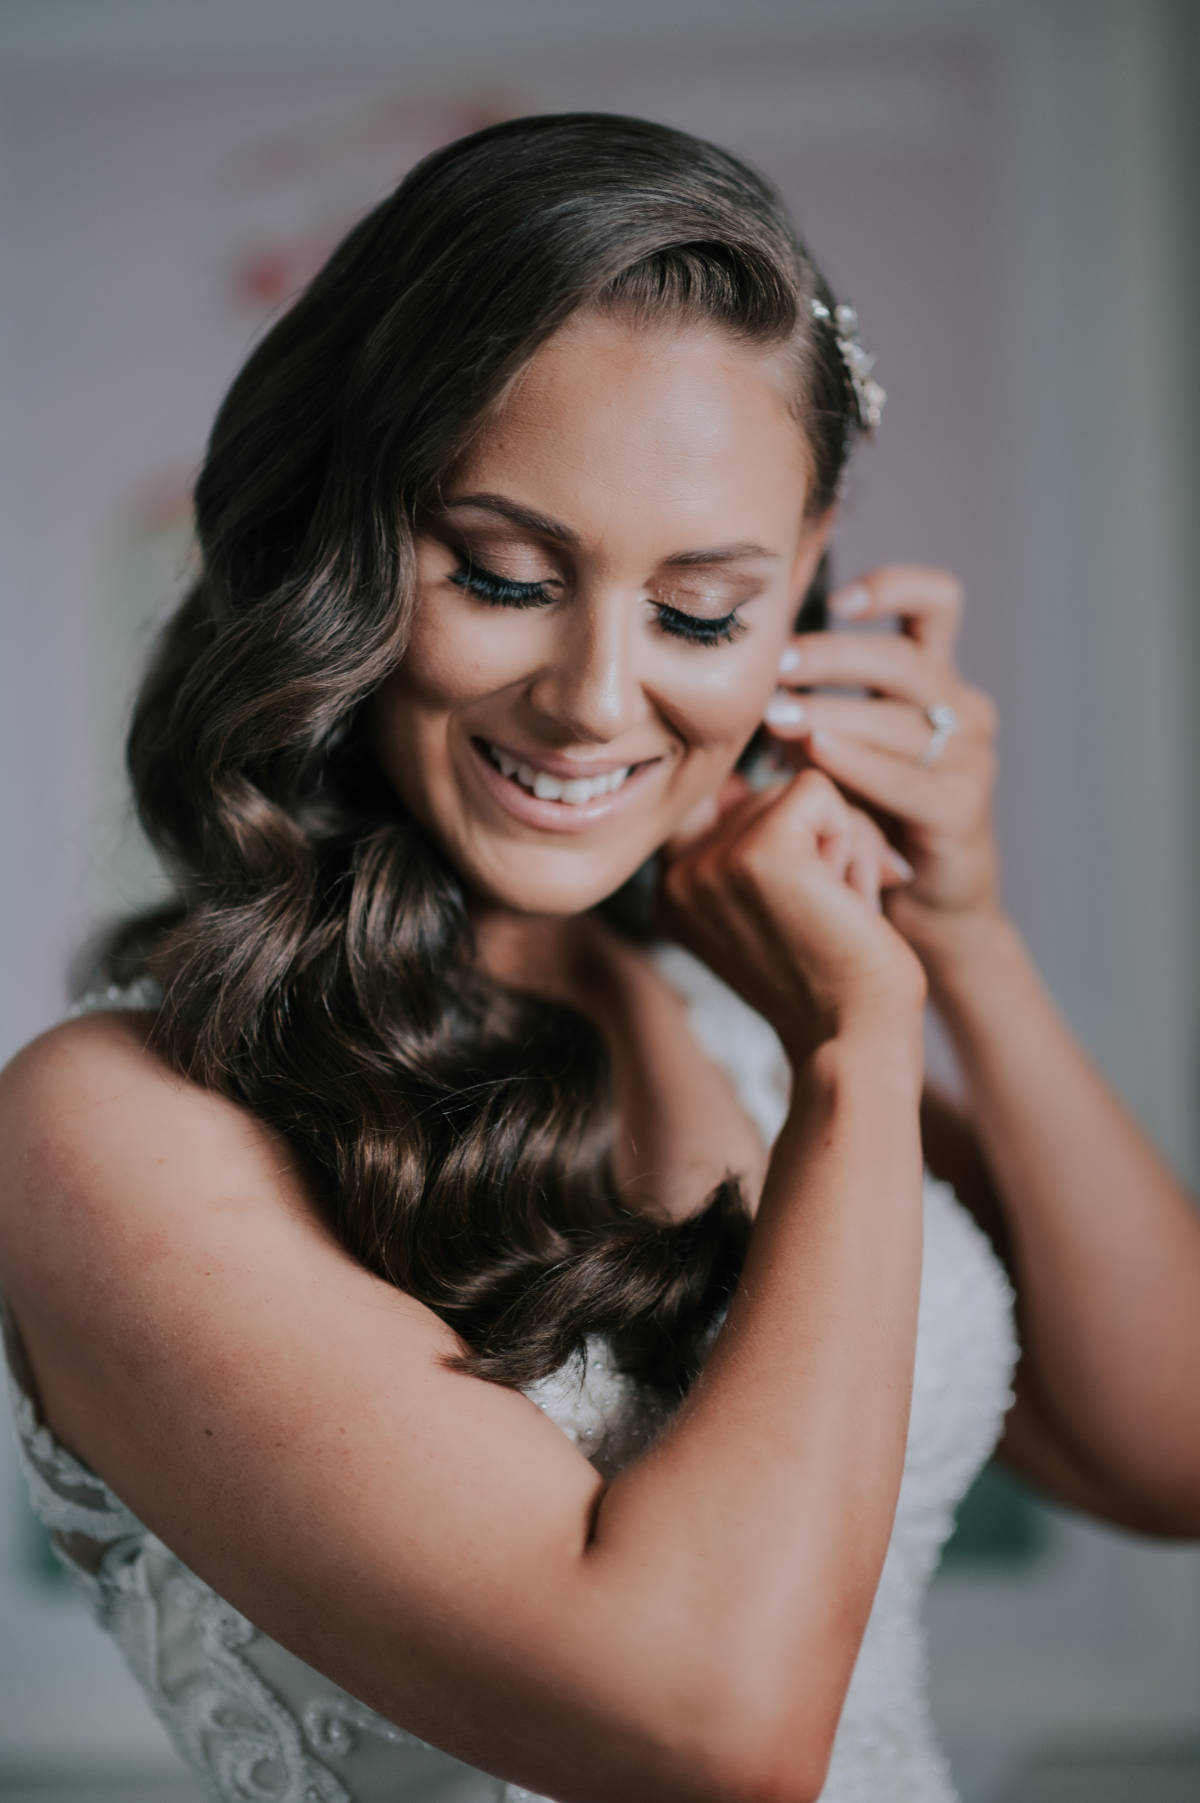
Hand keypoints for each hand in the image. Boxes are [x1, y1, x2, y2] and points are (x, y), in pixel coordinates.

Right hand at [655, 767, 926, 1065]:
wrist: (855, 1042)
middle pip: (763, 789)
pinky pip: (821, 792)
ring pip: (795, 788)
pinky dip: (853, 842)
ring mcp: (712, 863)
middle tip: (826, 912)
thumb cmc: (833, 977)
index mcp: (671, 890)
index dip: (756, 812)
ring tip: (836, 912)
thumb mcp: (775, 904)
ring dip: (840, 843)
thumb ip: (753, 838)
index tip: (796, 876)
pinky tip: (847, 903)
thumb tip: (779, 749)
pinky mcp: (761, 854)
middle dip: (817, 839)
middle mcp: (678, 875)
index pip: (707, 800)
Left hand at [762, 564, 1003, 955]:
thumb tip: (730, 675)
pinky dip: (857, 762)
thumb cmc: (866, 823)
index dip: (891, 587)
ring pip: (901, 715)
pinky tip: (814, 755)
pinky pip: (905, 777)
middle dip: (833, 656)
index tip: (833, 597)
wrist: (920, 915)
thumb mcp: (834, 754)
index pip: (935, 603)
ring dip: (833, 709)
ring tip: (776, 714)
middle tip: (776, 664)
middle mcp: (961, 710)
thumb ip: (803, 709)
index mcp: (934, 682)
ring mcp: (969, 759)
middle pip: (903, 658)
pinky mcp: (961, 810)